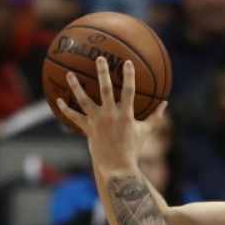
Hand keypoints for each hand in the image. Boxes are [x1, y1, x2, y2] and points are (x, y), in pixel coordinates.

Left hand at [58, 57, 146, 172]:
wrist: (116, 167)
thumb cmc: (133, 149)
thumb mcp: (146, 132)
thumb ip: (155, 117)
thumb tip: (165, 103)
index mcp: (125, 114)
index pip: (129, 91)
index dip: (128, 76)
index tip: (126, 62)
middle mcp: (110, 115)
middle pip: (105, 89)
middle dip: (102, 72)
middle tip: (99, 57)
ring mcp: (97, 121)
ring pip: (84, 100)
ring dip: (76, 86)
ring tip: (69, 73)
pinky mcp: (87, 128)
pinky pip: (74, 117)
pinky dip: (66, 109)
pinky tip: (59, 99)